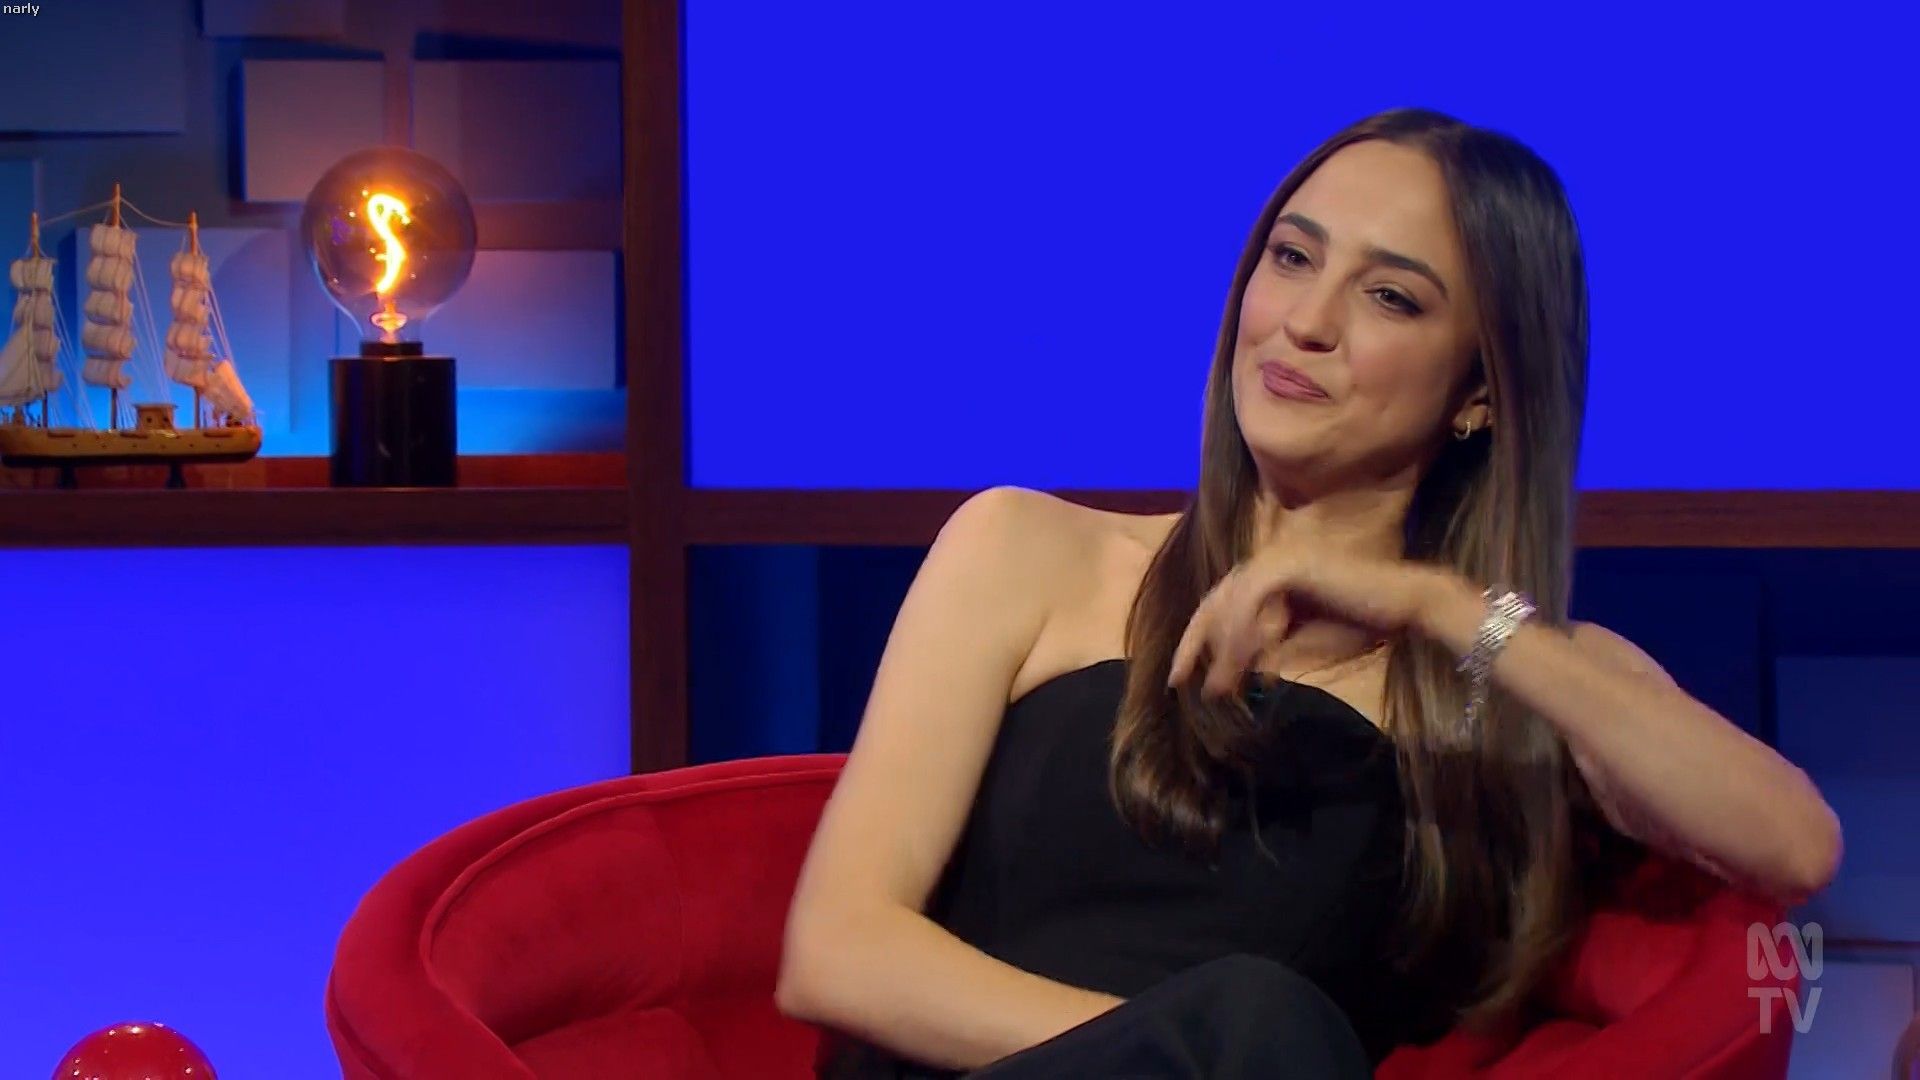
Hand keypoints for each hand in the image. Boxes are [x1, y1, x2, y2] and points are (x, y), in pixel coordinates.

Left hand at [1167, 543, 1447, 699]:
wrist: (1405, 608)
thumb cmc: (1361, 624)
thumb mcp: (1299, 644)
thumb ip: (1265, 652)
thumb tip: (1234, 678)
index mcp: (1267, 577)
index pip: (1219, 606)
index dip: (1196, 641)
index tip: (1179, 678)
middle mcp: (1265, 562)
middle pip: (1213, 601)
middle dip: (1195, 644)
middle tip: (1179, 681)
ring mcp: (1276, 557)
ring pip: (1230, 605)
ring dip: (1224, 650)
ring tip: (1220, 687)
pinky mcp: (1289, 563)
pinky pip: (1251, 600)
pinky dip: (1246, 633)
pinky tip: (1252, 662)